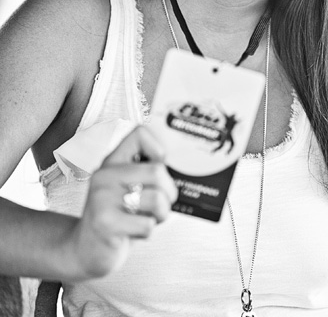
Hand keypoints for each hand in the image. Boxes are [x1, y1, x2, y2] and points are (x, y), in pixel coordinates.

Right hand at [65, 126, 177, 278]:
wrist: (86, 250)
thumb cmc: (119, 217)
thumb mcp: (129, 188)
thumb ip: (149, 174)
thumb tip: (185, 164)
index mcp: (113, 163)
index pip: (139, 133)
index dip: (159, 148)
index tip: (159, 167)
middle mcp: (105, 176)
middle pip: (158, 172)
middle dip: (168, 194)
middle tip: (158, 205)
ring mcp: (102, 199)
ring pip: (157, 199)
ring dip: (160, 215)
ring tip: (146, 218)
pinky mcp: (105, 223)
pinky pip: (147, 225)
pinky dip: (147, 232)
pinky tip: (132, 232)